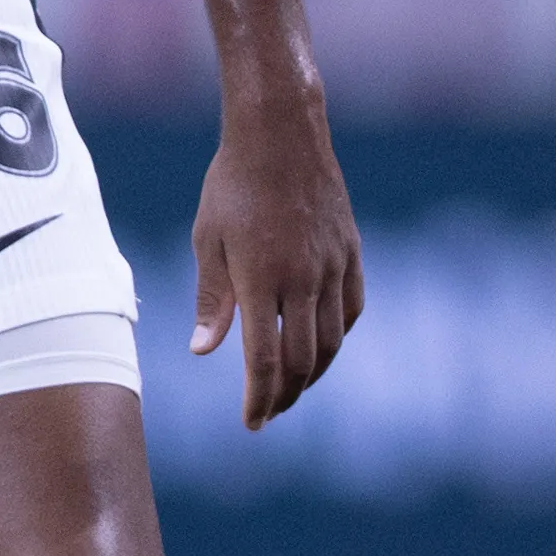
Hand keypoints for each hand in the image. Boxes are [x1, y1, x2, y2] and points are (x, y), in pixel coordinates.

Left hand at [183, 94, 360, 430]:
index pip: (265, 361)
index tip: (251, 423)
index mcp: (262, 279)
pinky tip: (322, 344)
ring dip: (313, 373)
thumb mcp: (208, 240)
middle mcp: (304, 278)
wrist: (281, 133)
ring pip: (332, 341)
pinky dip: (337, 336)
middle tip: (269, 412)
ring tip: (293, 388)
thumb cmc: (232, 184)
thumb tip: (204, 352)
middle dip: (285, 395)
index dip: (259, 399)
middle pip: (302, 361)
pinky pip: (352, 309)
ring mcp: (333, 265)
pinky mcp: (351, 251)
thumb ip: (212, 300)